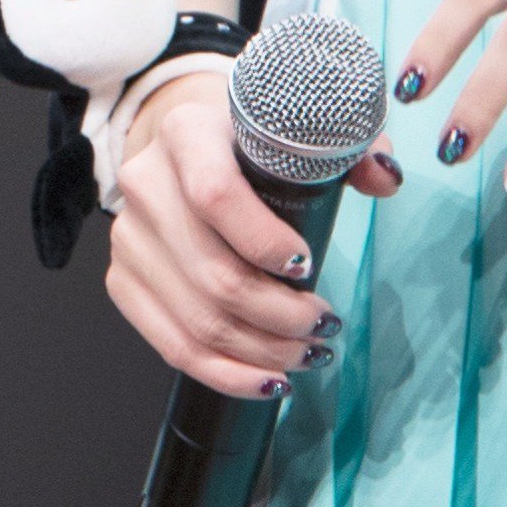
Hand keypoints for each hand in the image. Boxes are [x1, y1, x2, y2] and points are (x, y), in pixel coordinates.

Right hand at [106, 70, 400, 393]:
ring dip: (262, 350)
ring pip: (196, 319)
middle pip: (213, 273)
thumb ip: (351, 147)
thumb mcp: (304, 126)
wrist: (190, 143)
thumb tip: (383, 180)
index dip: (264, 241)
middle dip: (280, 315)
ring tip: (309, 353)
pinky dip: (225, 373)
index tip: (307, 265)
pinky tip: (268, 380)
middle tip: (325, 325)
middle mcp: (146, 183)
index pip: (216, 195)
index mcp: (187, 131)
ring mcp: (128, 237)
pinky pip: (171, 344)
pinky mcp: (123, 279)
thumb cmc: (255, 137)